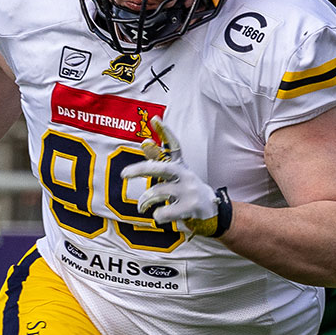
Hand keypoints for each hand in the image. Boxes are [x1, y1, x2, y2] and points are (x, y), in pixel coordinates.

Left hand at [120, 117, 223, 236]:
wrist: (212, 210)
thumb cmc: (186, 190)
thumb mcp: (174, 174)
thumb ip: (159, 160)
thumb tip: (145, 143)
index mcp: (180, 165)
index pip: (174, 145)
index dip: (165, 131)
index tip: (155, 118)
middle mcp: (185, 175)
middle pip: (161, 168)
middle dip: (140, 170)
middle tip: (123, 174)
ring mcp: (189, 191)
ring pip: (157, 193)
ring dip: (145, 201)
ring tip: (142, 206)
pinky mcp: (191, 207)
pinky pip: (164, 212)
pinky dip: (158, 216)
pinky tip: (160, 215)